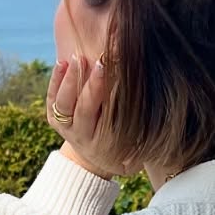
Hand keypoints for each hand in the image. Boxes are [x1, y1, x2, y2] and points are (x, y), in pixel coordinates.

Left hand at [47, 52, 138, 180]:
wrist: (97, 156)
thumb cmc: (124, 142)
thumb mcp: (133, 139)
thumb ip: (138, 121)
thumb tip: (163, 99)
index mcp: (101, 142)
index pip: (106, 117)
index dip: (112, 97)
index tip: (120, 77)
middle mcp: (81, 136)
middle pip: (84, 109)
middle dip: (93, 85)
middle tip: (101, 63)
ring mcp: (64, 127)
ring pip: (63, 103)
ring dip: (70, 80)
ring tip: (77, 58)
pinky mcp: (53, 118)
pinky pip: (51, 98)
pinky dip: (55, 80)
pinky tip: (62, 62)